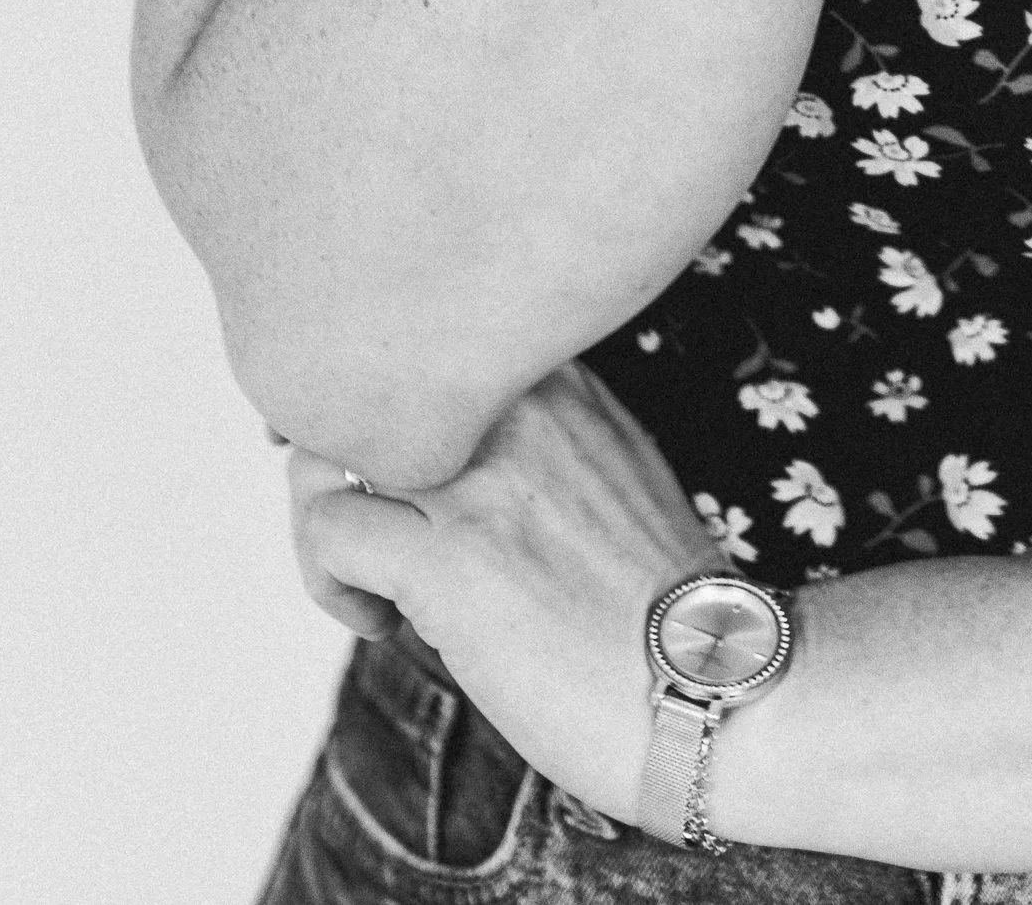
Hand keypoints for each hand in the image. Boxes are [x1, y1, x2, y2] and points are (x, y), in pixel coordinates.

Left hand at [289, 362, 712, 826]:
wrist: (708, 682)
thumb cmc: (657, 603)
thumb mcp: (614, 470)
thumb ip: (537, 439)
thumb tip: (440, 459)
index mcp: (561, 378)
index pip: (425, 348)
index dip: (387, 409)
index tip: (388, 470)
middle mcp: (519, 405)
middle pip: (366, 386)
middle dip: (336, 456)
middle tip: (356, 526)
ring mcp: (482, 476)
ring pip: (324, 452)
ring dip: (322, 520)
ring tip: (368, 583)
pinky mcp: (448, 556)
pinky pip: (325, 530)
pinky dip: (327, 580)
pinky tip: (378, 623)